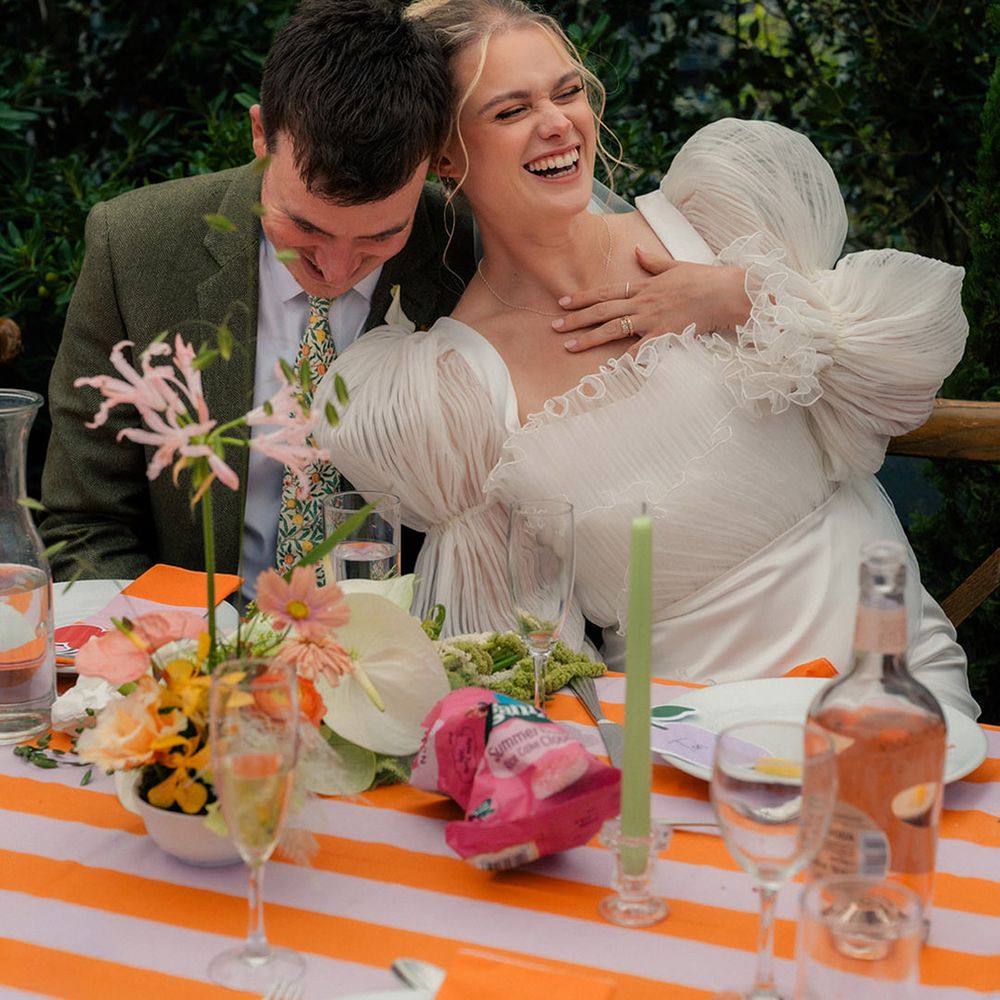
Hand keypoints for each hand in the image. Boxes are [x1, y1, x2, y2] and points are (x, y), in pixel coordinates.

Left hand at [552, 245, 749, 353]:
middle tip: (554, 326)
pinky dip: (625, 360)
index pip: (606, 291)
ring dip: (589, 338)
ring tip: (569, 347)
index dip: (583, 297)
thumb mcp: (675, 266)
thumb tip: (636, 251)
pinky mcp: (664, 334)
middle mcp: (643, 302)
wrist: (725, 292)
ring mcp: (652, 319)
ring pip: (613, 329)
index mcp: (644, 286)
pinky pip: (640, 350)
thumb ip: (652, 262)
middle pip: (602, 311)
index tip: (563, 302)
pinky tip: (608, 369)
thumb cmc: (703, 279)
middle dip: (576, 319)